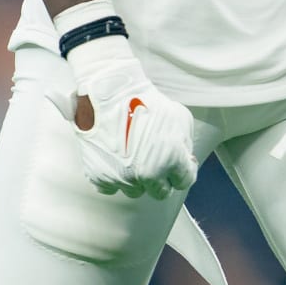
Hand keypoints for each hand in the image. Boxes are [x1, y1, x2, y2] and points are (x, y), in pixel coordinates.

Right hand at [64, 34, 197, 198]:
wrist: (110, 91)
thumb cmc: (146, 101)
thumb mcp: (179, 117)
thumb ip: (185, 144)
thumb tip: (185, 161)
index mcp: (171, 160)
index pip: (183, 181)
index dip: (180, 171)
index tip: (176, 164)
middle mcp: (148, 174)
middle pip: (160, 192)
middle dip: (160, 178)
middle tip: (154, 161)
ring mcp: (123, 177)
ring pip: (135, 191)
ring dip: (136, 178)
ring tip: (132, 156)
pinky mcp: (100, 176)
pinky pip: (110, 188)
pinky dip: (113, 178)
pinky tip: (115, 160)